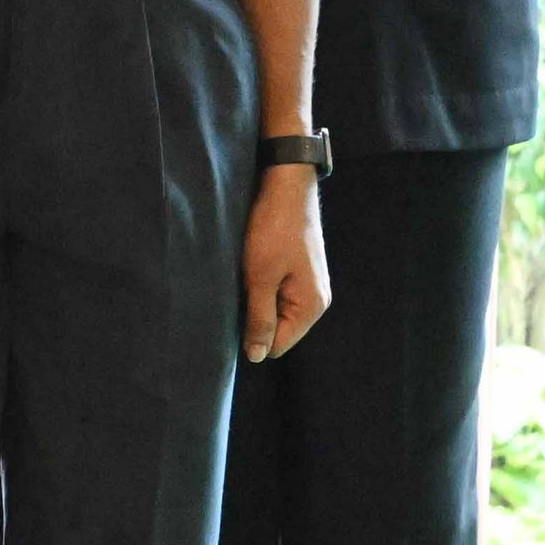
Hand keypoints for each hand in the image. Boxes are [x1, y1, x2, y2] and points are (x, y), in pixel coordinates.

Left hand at [243, 162, 329, 362]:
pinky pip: (273, 294)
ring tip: (241, 277)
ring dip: (252, 301)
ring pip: (272, 311)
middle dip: (251, 318)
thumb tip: (257, 356)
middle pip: (275, 330)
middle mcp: (314, 301)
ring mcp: (307, 287)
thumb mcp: (260, 277)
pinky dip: (257, 287)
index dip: (250, 337)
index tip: (230, 315)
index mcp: (310, 307)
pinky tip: (247, 269)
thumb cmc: (273, 230)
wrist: (285, 188)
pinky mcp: (296, 273)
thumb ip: (259, 318)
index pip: (276, 345)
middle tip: (234, 291)